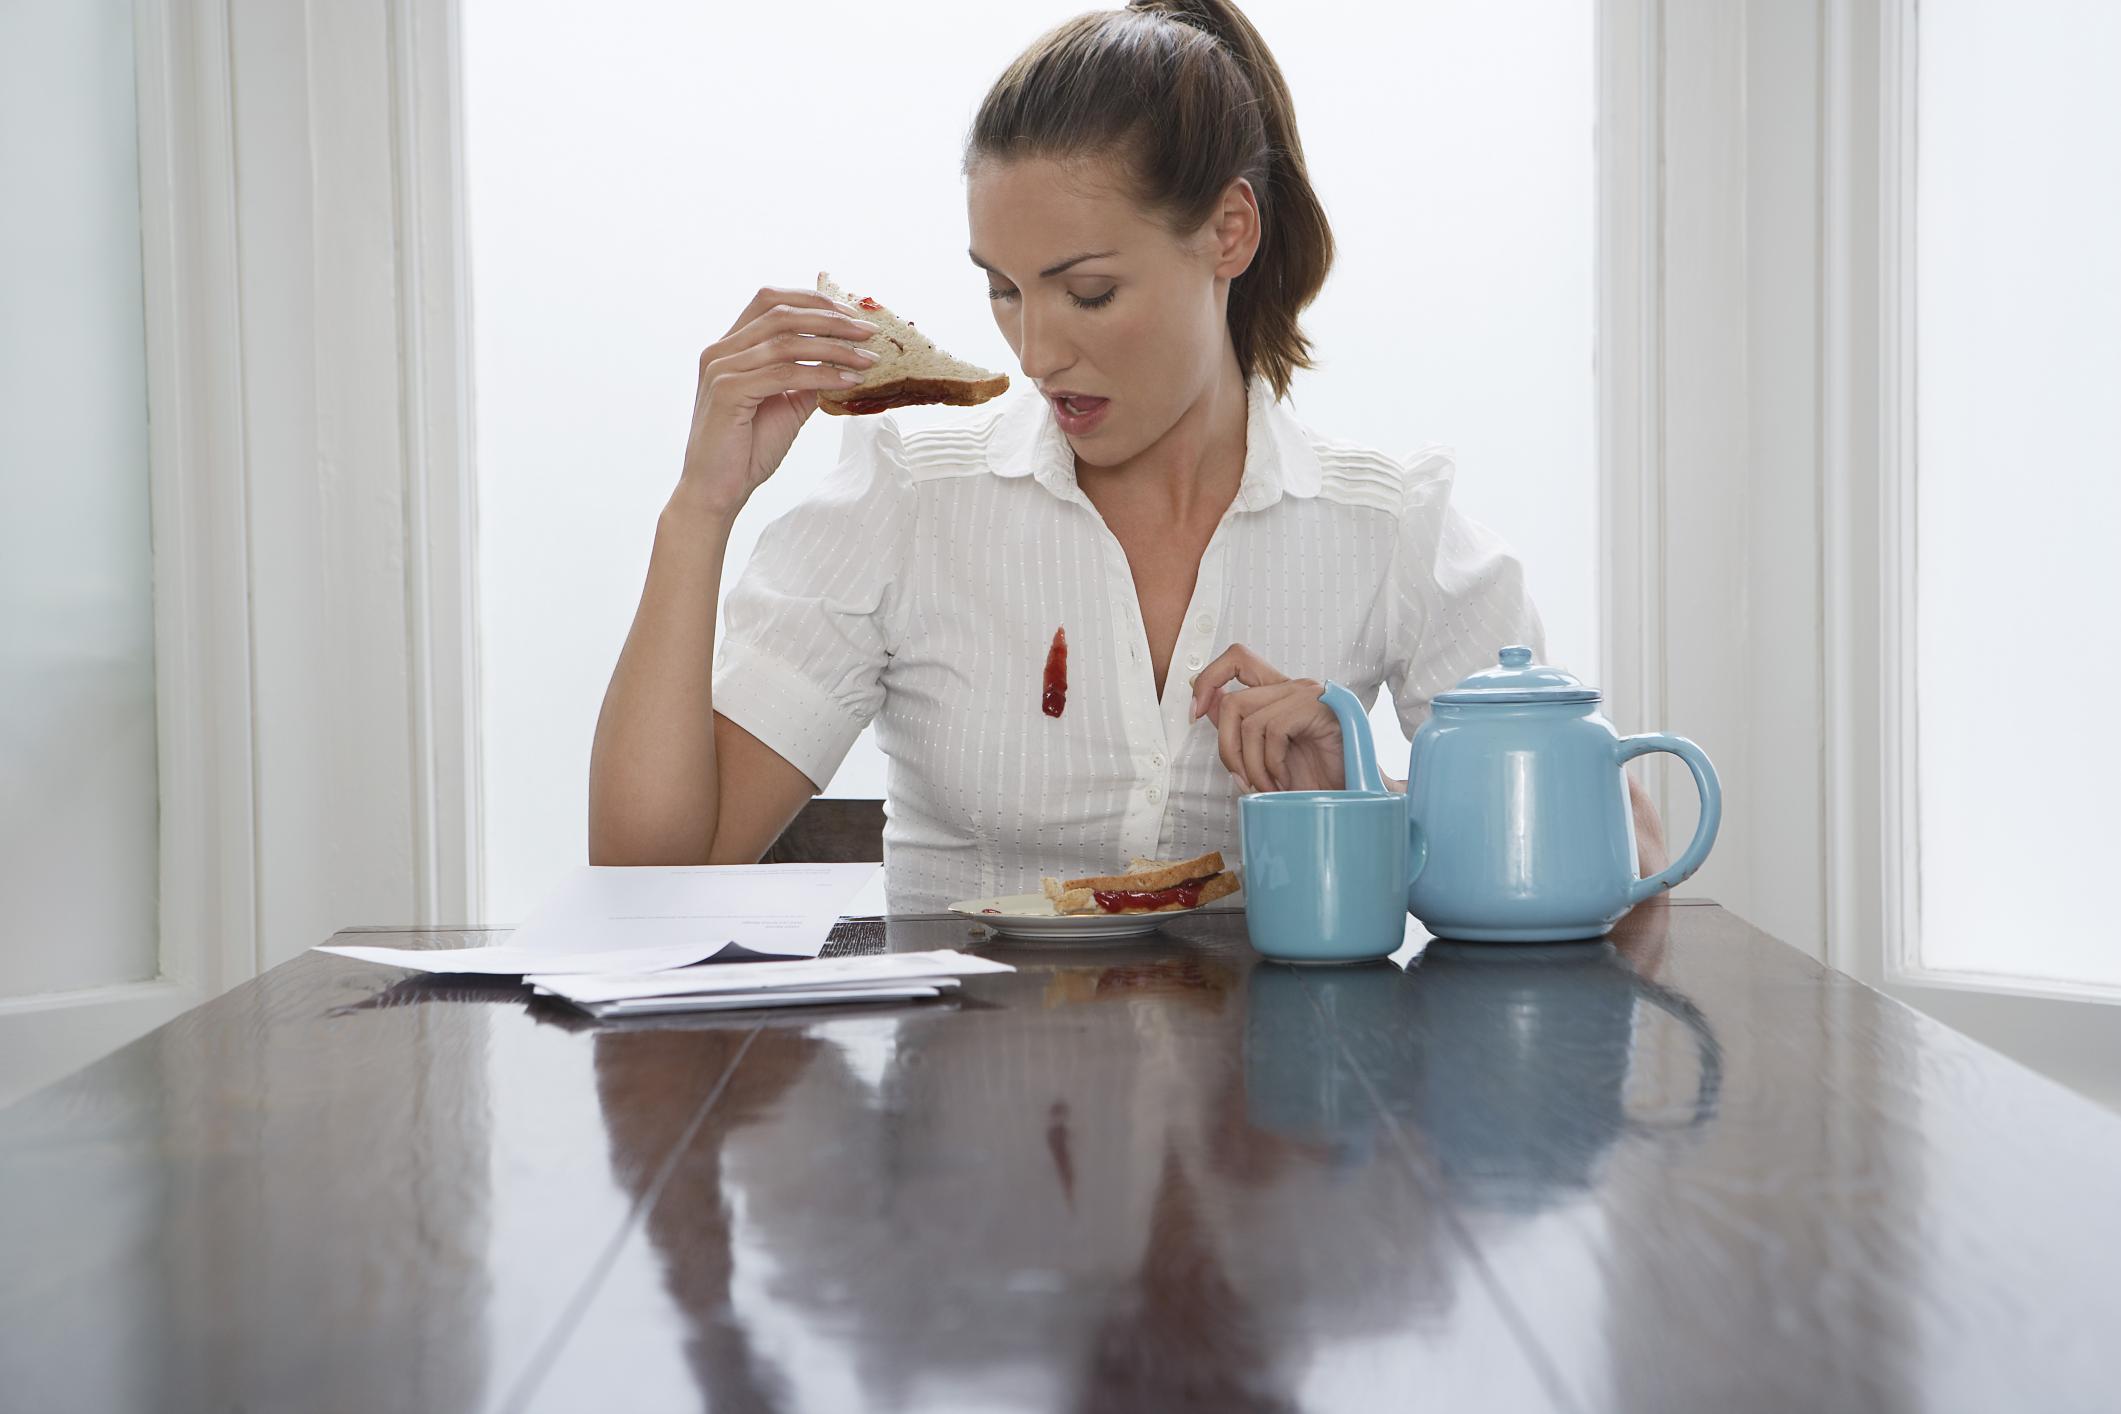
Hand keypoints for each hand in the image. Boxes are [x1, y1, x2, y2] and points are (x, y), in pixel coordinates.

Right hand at [675, 285, 881, 518]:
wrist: (716, 492)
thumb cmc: (746, 451)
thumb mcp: (784, 406)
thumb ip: (805, 380)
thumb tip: (839, 363)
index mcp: (729, 348)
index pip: (770, 301)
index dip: (812, 300)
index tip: (850, 314)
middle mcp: (720, 351)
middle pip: (781, 313)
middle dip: (830, 319)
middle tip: (868, 332)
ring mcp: (721, 369)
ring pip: (787, 342)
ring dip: (834, 347)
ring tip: (868, 358)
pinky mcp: (728, 392)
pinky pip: (784, 374)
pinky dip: (821, 374)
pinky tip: (848, 381)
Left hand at [1187, 643, 1342, 792]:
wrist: (1354, 797)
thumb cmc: (1314, 777)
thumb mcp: (1265, 752)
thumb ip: (1239, 726)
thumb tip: (1204, 704)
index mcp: (1278, 692)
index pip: (1236, 659)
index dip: (1208, 680)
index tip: (1194, 713)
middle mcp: (1292, 687)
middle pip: (1232, 702)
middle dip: (1226, 748)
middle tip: (1241, 779)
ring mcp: (1307, 695)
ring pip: (1249, 721)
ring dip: (1250, 765)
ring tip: (1266, 786)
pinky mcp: (1318, 709)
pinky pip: (1273, 730)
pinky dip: (1271, 764)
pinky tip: (1285, 781)